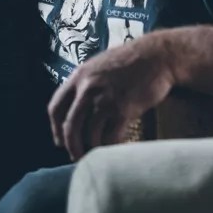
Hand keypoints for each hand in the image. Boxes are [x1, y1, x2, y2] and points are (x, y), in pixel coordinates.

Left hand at [47, 35, 173, 161]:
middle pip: (70, 125)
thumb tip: (78, 107)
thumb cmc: (131, 61)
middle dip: (71, 145)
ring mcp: (105, 99)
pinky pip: (111, 136)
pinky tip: (113, 149)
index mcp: (79, 76)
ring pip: (89, 134)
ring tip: (95, 156)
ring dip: (91, 149)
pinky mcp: (123, 109)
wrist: (156, 55)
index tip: (59, 141)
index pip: (55, 107)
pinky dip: (110, 147)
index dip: (55, 128)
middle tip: (76, 156)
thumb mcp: (100, 66)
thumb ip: (87, 83)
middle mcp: (88, 87)